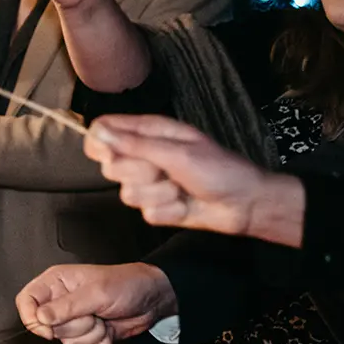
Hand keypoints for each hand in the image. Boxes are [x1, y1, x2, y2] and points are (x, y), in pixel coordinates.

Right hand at [15, 263, 175, 343]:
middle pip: (48, 327)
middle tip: (92, 314)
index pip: (26, 301)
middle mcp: (60, 302)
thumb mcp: (95, 293)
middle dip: (74, 327)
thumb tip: (41, 318)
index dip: (31, 318)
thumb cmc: (125, 285)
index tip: (48, 330)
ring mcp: (74, 321)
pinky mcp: (87, 336)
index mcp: (55, 283)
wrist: (153, 300)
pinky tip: (109, 330)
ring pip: (67, 342)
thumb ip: (66, 307)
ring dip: (90, 336)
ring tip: (103, 319)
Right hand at [84, 115, 304, 245]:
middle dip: (138, 172)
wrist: (246, 204)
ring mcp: (150, 184)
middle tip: (163, 170)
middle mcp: (145, 157)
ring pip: (128, 193)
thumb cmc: (219, 170)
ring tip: (181, 189)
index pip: (104, 130)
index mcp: (149, 133)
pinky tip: (185, 205)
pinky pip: (146, 213)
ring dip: (159, 194)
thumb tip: (97, 132)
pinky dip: (169, 211)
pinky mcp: (157, 208)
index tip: (109, 155)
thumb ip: (135, 144)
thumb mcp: (177, 152)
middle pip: (111, 165)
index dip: (99, 142)